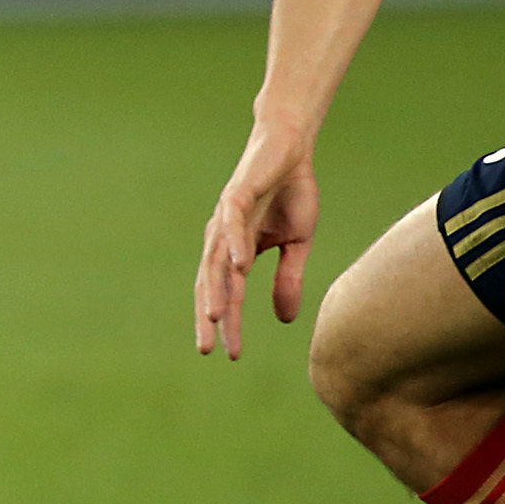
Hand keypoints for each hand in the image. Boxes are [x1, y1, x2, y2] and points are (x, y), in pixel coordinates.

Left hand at [196, 120, 318, 359]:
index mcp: (236, 251)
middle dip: (211, 316)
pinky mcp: (237, 195)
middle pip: (213, 284)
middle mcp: (224, 238)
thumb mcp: (296, 244)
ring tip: (217, 318)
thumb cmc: (290, 194)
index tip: (229, 354)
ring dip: (218, 289)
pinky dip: (234, 245)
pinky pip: (233, 223)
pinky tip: (239, 267)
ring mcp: (227, 217)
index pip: (228, 294)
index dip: (228, 322)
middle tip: (207, 349)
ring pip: (218, 260)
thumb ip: (287, 279)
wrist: (290, 149)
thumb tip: (284, 320)